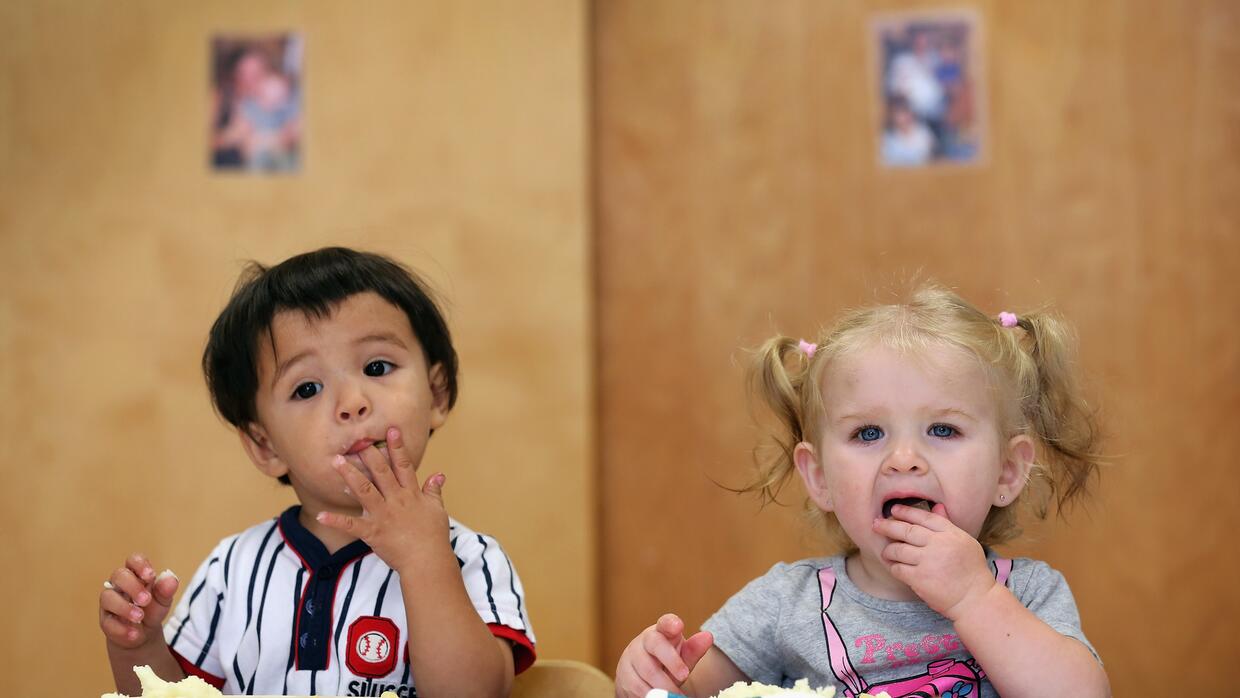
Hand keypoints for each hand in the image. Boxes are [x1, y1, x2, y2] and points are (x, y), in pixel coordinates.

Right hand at [99, 554, 178, 649]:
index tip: (150, 575)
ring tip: (139, 617)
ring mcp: (110, 602)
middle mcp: (119, 585)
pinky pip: (107, 622)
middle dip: (132, 586)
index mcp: (136, 575)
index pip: (133, 560)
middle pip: (118, 575)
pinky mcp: (105, 621)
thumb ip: (166, 590)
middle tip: (146, 600)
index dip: (140, 564)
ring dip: (124, 608)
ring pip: (107, 597)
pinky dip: (122, 628)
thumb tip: (170, 578)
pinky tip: (134, 633)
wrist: (144, 635)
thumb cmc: (152, 610)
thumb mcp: (163, 600)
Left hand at [318, 426, 449, 573]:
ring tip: (336, 461)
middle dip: (368, 455)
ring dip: (349, 476)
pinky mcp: (372, 532)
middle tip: (356, 440)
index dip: (397, 447)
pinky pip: (351, 525)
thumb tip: (438, 474)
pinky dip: (336, 520)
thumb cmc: (434, 536)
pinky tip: (321, 513)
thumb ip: (434, 491)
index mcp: (411, 494)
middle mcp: (396, 500)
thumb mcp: (437, 510)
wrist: (428, 561)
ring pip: (364, 491)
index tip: (390, 430)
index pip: (404, 465)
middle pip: (381, 472)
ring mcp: (383, 515)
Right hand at [615, 613, 713, 697]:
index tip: (678, 626)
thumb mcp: (680, 657)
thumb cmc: (665, 664)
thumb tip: (708, 636)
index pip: (665, 623)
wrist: (641, 679)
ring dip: (663, 685)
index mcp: (660, 632)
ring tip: (676, 695)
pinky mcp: (623, 676)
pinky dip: (650, 695)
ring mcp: (630, 658)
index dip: (670, 623)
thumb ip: (693, 650)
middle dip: (672, 662)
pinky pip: (636, 687)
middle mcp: (643, 641)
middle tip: (684, 676)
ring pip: (646, 670)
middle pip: (656, 646)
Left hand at [873, 503, 995, 619]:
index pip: (924, 517)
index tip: (893, 510)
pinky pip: (898, 568)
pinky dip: (893, 567)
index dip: (906, 512)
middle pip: (907, 530)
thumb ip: (947, 526)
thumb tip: (936, 507)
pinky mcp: (920, 578)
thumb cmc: (971, 571)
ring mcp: (928, 561)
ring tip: (886, 551)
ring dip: (889, 550)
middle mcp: (939, 544)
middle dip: (888, 526)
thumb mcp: (965, 543)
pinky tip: (893, 567)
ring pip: (898, 549)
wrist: (975, 599)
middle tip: (876, 524)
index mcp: (951, 534)